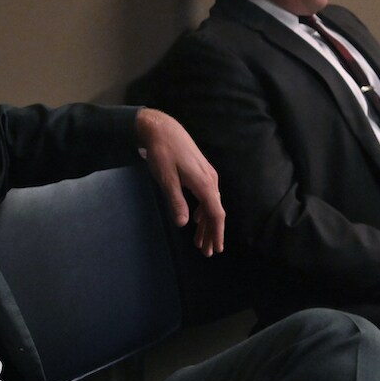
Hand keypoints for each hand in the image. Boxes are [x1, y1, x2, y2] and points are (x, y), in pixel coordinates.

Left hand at [135, 108, 224, 254]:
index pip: (216, 213)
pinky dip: (203, 210)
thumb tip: (183, 224)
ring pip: (210, 204)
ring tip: (200, 241)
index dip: (217, 232)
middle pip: (215, 211)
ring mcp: (207, 174)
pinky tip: (196, 218)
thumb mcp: (167, 179)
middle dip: (211, 233)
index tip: (217, 248)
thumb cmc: (163, 153)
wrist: (163, 128)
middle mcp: (210, 180)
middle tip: (206, 251)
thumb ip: (176, 201)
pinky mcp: (200, 171)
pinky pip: (206, 196)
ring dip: (206, 224)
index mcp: (204, 184)